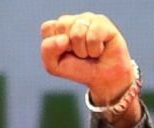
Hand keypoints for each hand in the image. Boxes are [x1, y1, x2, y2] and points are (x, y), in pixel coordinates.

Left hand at [40, 13, 140, 127]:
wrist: (104, 81)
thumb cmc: (79, 72)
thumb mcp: (54, 66)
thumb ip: (48, 50)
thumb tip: (64, 37)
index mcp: (59, 28)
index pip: (48, 28)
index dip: (55, 45)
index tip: (65, 55)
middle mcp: (74, 20)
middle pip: (61, 26)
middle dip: (68, 48)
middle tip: (80, 56)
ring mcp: (90, 19)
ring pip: (76, 29)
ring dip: (82, 49)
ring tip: (90, 55)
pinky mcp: (105, 23)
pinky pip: (93, 32)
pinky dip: (94, 48)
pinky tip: (99, 51)